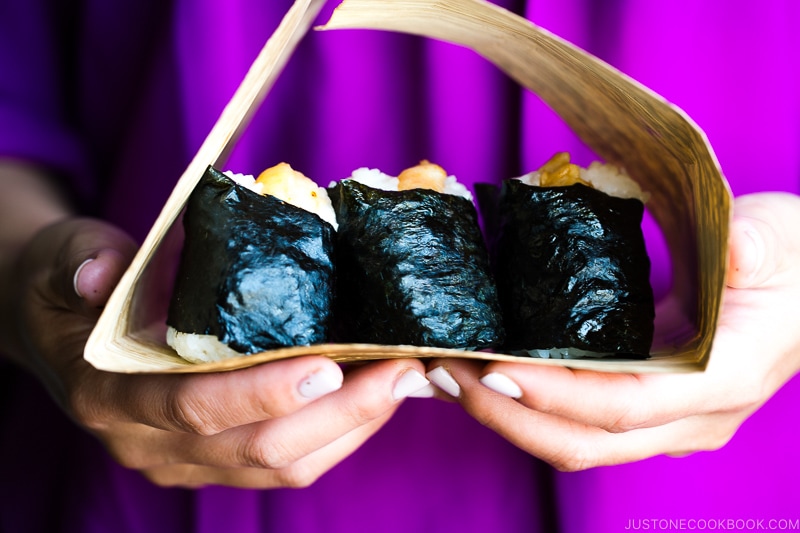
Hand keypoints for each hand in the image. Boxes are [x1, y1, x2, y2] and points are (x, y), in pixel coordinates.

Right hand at [6, 217, 430, 487]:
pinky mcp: (215, 460)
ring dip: (351, 426)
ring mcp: (185, 460)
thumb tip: (98, 274)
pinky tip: (376, 397)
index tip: (329, 363)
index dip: (262, 393)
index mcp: (110, 395)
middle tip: (399, 369)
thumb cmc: (72, 290)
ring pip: (281, 464)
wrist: (65, 329)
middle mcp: (148, 443)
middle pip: (255, 448)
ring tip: (404, 379)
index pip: (192, 407)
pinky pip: (287, 463)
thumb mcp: (64, 259)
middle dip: (338, 412)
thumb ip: (80, 261)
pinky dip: (339, 434)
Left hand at [425, 192, 799, 470]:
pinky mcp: (643, 405)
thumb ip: (757, 245)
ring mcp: (666, 420)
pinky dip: (521, 404)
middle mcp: (691, 416)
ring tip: (444, 373)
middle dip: (505, 416)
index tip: (493, 369)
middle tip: (443, 371)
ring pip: (572, 441)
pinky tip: (480, 372)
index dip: (556, 396)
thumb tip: (740, 252)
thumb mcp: (781, 238)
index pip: (626, 406)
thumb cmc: (791, 260)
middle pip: (584, 441)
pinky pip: (574, 420)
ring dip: (502, 415)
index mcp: (723, 379)